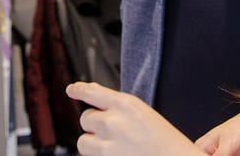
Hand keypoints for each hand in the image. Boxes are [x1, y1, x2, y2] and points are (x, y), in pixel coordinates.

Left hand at [65, 82, 201, 155]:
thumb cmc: (168, 144)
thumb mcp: (145, 116)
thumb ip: (121, 109)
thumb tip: (97, 103)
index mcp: (127, 105)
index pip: (92, 92)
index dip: (79, 90)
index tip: (71, 90)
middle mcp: (114, 122)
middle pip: (86, 118)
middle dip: (94, 126)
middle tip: (111, 134)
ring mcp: (109, 145)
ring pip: (83, 141)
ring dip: (93, 144)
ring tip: (111, 148)